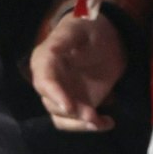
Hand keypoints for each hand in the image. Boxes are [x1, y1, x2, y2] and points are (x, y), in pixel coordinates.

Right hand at [29, 12, 126, 131]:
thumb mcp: (77, 28)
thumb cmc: (88, 28)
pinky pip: (79, 120)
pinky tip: (108, 122)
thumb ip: (64, 40)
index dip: (55, 95)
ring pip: (63, 118)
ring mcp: (64, 94)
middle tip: (93, 116)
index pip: (44, 82)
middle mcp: (49, 82)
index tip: (69, 107)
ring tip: (102, 122)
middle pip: (52, 105)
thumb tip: (50, 51)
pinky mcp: (79, 103)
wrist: (105, 37)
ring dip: (80, 124)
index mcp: (44, 62)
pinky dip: (93, 125)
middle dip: (72, 114)